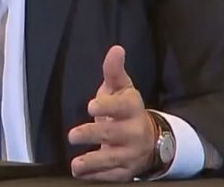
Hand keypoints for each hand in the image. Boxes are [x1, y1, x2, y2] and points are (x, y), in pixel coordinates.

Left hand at [67, 45, 156, 180]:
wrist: (150, 140)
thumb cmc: (127, 110)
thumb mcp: (122, 88)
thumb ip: (114, 71)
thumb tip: (116, 49)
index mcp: (132, 108)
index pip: (122, 106)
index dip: (107, 106)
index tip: (91, 106)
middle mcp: (133, 131)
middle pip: (113, 133)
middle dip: (93, 134)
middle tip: (73, 135)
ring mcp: (130, 153)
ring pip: (112, 159)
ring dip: (93, 162)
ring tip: (76, 164)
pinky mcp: (125, 171)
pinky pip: (112, 176)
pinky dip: (97, 176)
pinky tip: (82, 174)